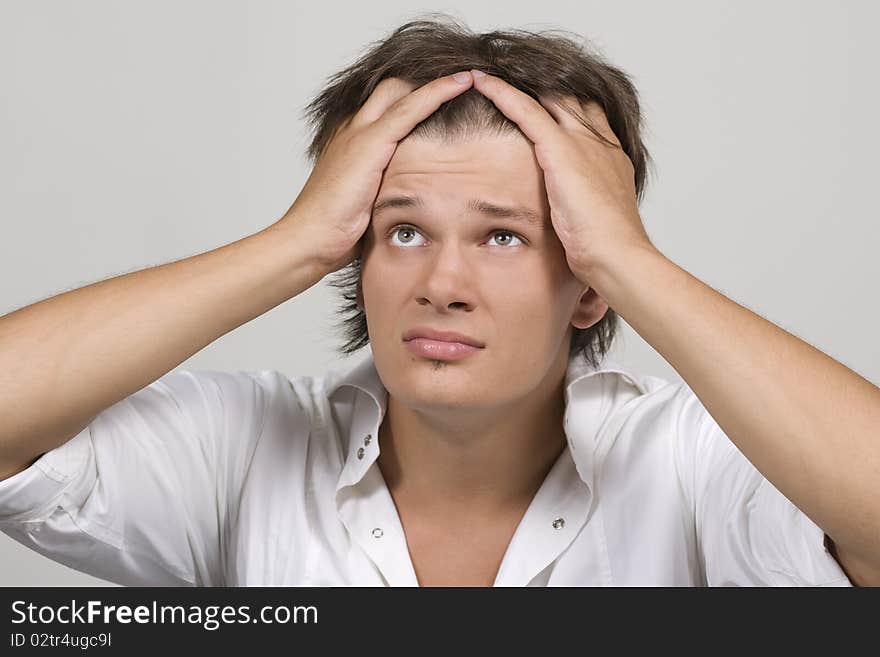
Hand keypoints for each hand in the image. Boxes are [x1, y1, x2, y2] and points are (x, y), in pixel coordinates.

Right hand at [276, 71, 475, 274]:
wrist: (310, 238)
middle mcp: (352, 129)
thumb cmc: (335, 231)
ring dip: (438, 81)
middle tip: (460, 83)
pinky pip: (411, 107)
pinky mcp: (370, 142)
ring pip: (402, 90)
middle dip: (424, 82)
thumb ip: (385, 191)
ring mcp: (359, 132)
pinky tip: (462, 84)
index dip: (414, 98)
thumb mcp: (366, 203)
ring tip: (468, 76)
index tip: (444, 99)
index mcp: (350, 141)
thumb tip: (411, 204)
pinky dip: (438, 91)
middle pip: (392, 88)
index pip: (385, 106)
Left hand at [468, 70, 653, 284]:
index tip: (545, 104)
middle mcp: (600, 143)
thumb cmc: (608, 252)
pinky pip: (526, 110)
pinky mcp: (560, 149)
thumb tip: (567, 230)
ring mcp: (582, 142)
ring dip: (520, 84)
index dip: (566, 109)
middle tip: (512, 77)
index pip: (588, 120)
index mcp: (611, 159)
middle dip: (544, 89)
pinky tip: (481, 81)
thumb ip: (581, 214)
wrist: (618, 255)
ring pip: (548, 97)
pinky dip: (502, 93)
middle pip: (570, 100)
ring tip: (491, 74)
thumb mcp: (594, 225)